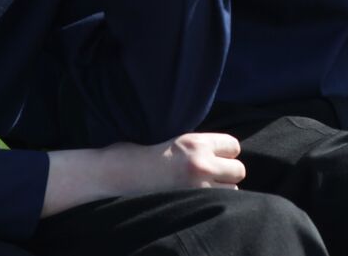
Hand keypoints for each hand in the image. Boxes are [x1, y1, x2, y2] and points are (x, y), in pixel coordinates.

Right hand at [43, 132, 244, 216]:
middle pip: (238, 170)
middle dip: (226, 176)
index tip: (215, 160)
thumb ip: (193, 147)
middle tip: (208, 180)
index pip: (233, 146)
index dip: (225, 154)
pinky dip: (209, 207)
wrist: (109, 177)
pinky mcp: (188, 206)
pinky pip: (215, 208)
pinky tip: (194, 205)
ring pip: (231, 192)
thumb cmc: (133, 156)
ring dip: (220, 193)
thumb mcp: (167, 140)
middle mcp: (200, 163)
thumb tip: (215, 155)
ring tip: (199, 193)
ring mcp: (196, 187)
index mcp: (194, 142)